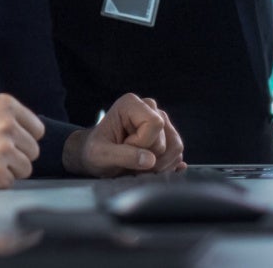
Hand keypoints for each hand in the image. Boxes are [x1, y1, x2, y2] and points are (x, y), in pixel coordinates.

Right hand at [0, 93, 43, 188]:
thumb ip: (7, 117)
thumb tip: (32, 133)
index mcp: (5, 104)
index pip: (37, 130)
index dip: (22, 139)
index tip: (7, 142)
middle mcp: (6, 124)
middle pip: (33, 151)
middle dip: (16, 157)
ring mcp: (2, 149)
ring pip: (25, 169)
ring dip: (8, 171)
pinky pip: (10, 183)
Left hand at [61, 93, 185, 176]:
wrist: (97, 158)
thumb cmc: (95, 152)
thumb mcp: (100, 155)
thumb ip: (123, 156)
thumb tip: (150, 160)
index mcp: (131, 104)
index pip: (155, 124)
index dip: (142, 143)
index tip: (124, 147)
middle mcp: (150, 108)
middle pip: (167, 138)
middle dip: (149, 157)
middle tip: (129, 159)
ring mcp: (161, 121)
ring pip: (176, 147)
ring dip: (159, 165)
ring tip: (138, 164)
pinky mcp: (168, 136)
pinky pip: (177, 155)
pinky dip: (164, 167)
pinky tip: (147, 167)